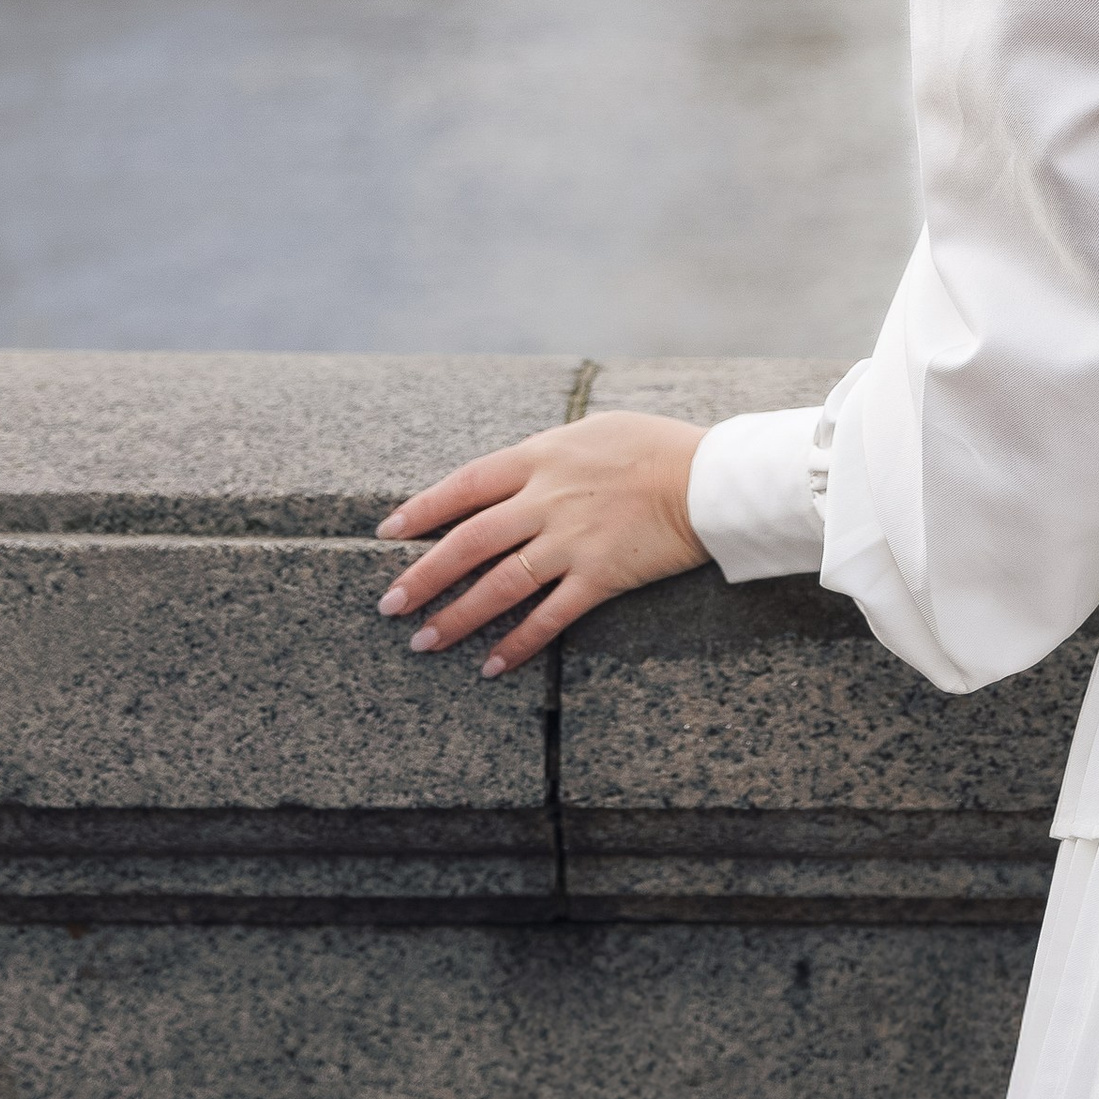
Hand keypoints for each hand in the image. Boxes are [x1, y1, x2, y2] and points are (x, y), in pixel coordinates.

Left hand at [374, 412, 710, 672]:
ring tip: (424, 640)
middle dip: (423, 575)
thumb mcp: (592, 432)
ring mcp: (571, 540)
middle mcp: (547, 499)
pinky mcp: (600, 575)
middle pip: (469, 541)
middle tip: (389, 603)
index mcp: (542, 457)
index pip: (465, 484)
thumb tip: (517, 475)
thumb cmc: (656, 447)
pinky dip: (518, 644)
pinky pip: (550, 617)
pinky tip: (491, 666)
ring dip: (457, 616)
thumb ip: (549, 456)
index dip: (423, 508)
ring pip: (499, 585)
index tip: (389, 531)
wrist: (710, 477)